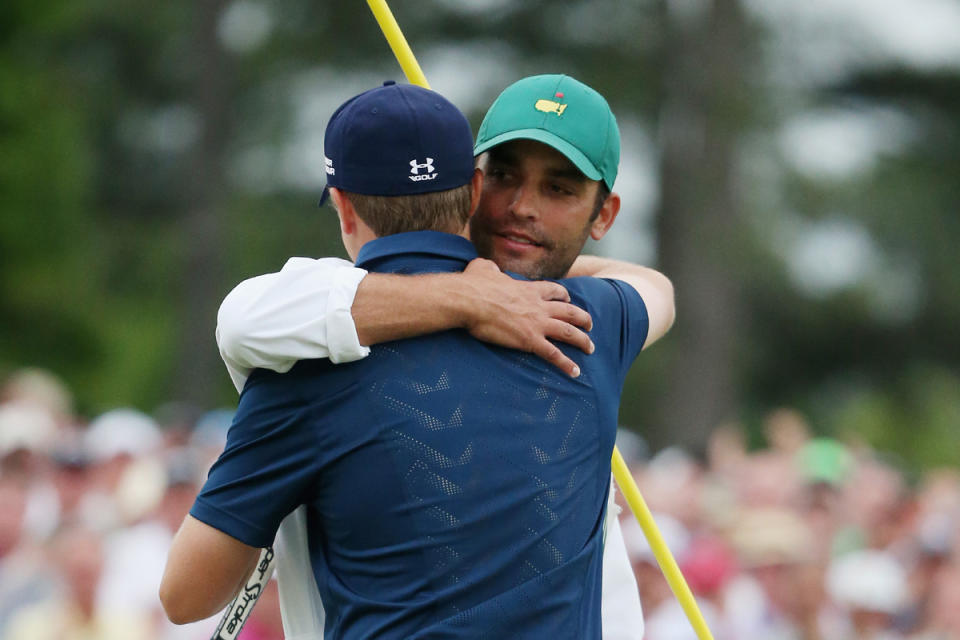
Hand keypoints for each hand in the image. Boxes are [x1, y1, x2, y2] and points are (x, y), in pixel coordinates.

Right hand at [459, 258, 593, 376]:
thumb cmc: (474, 285)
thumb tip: (485, 267)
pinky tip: (575, 372)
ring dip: (582, 340)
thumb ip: (489, 268)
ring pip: (568, 332)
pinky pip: (553, 354)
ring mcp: (537, 323)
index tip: (568, 300)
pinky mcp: (530, 340)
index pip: (554, 291)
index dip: (564, 295)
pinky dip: (566, 364)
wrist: (471, 301)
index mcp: (529, 289)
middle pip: (570, 312)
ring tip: (590, 348)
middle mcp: (538, 306)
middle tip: (590, 325)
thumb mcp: (483, 268)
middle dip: (583, 319)